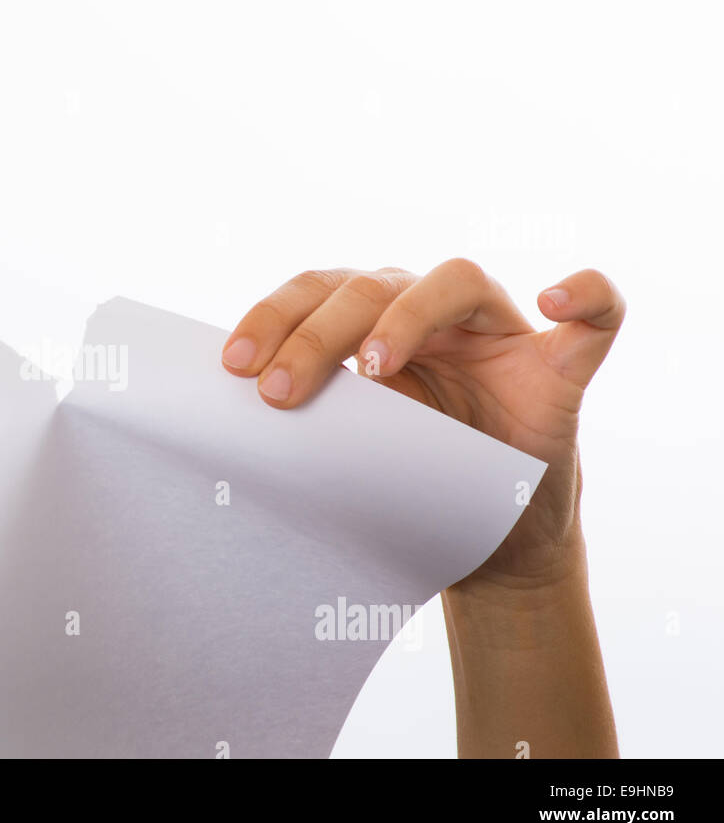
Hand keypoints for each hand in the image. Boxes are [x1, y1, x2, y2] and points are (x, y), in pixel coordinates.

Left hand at [221, 258, 624, 594]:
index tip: (234, 366)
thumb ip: (311, 419)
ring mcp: (497, 335)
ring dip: (408, 314)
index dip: (273, 317)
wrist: (488, 542)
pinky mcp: (560, 368)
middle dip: (317, 333)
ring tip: (375, 367)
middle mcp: (432, 315)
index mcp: (373, 324)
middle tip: (280, 391)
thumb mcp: (349, 452)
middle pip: (371, 284)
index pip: (318, 290)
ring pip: (457, 280)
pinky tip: (554, 301)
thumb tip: (225, 419)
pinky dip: (585, 295)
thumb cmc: (410, 484)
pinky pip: (596, 315)